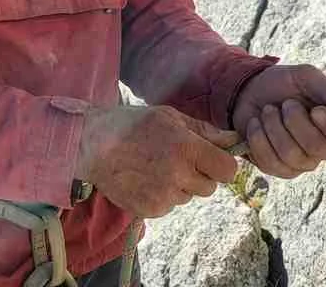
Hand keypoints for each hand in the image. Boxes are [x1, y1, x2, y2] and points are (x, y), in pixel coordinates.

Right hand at [75, 105, 238, 217]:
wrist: (92, 145)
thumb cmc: (130, 124)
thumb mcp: (168, 116)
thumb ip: (203, 130)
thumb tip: (233, 140)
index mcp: (186, 147)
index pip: (228, 170)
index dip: (221, 163)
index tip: (211, 158)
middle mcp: (178, 174)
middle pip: (210, 186)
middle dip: (198, 174)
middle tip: (175, 158)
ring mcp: (164, 195)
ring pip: (189, 196)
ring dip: (180, 185)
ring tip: (155, 166)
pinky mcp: (151, 210)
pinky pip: (170, 205)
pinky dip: (162, 195)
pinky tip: (144, 178)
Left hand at [231, 64, 325, 177]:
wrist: (247, 90)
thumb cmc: (283, 84)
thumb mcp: (305, 77)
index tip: (317, 110)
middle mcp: (324, 149)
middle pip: (320, 149)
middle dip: (295, 121)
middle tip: (285, 103)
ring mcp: (301, 162)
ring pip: (292, 155)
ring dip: (273, 125)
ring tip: (268, 110)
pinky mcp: (277, 168)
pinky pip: (270, 161)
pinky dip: (257, 137)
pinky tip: (255, 123)